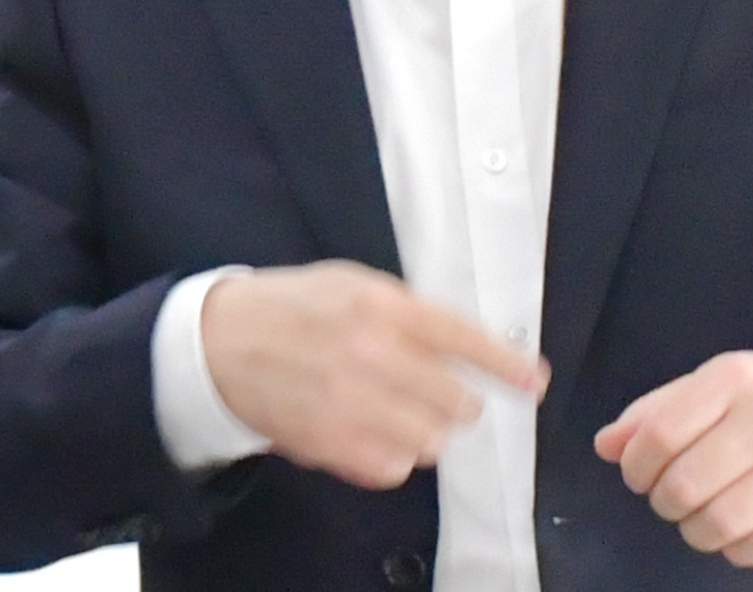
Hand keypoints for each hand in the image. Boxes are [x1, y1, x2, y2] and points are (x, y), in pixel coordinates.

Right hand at [198, 261, 546, 489]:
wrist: (220, 342)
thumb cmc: (293, 309)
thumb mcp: (352, 284)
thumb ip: (411, 315)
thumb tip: (470, 351)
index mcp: (381, 306)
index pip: (465, 340)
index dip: (507, 365)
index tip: (533, 383)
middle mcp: (370, 353)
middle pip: (459, 402)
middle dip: (457, 401)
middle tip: (437, 394)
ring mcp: (350, 402)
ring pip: (432, 441)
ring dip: (425, 432)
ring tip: (396, 413)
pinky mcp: (331, 442)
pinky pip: (393, 468)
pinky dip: (391, 456)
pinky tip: (370, 432)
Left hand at [596, 351, 752, 568]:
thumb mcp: (715, 383)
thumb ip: (657, 411)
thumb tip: (606, 446)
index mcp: (734, 380)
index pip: (660, 433)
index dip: (635, 465)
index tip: (637, 473)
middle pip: (686, 484)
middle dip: (663, 501)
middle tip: (669, 497)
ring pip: (720, 522)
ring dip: (693, 530)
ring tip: (696, 517)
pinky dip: (733, 549)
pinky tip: (732, 531)